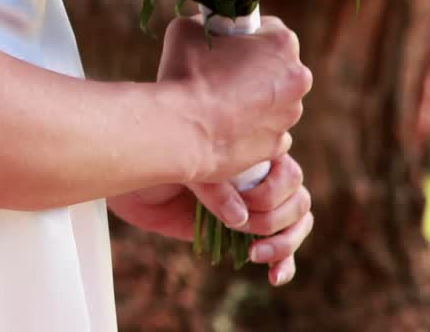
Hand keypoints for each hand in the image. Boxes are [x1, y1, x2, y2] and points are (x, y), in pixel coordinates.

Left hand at [109, 154, 313, 285]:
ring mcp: (254, 206)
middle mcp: (259, 178)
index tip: (242, 200)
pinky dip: (284, 263)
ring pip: (295, 223)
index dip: (271, 193)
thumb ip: (211, 185)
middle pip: (297, 201)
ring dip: (283, 243)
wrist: (132, 183)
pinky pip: (278, 248)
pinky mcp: (244, 232)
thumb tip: (239, 218)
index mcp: (252, 153)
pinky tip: (275, 276)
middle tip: (238, 224)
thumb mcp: (182, 164)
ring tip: (256, 254)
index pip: (289, 173)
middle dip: (274, 218)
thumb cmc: (157, 162)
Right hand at [157, 14, 311, 185]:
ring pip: (274, 101)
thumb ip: (205, 25)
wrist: (182, 131)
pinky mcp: (276, 146)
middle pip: (276, 67)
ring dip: (253, 100)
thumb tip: (205, 30)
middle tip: (218, 74)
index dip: (243, 35)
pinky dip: (250, 130)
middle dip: (253, 69)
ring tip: (215, 104)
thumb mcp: (186, 29)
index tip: (224, 44)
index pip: (269, 28)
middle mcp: (297, 79)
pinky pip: (266, 132)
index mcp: (282, 44)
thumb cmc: (185, 75)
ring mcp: (289, 116)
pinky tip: (223, 128)